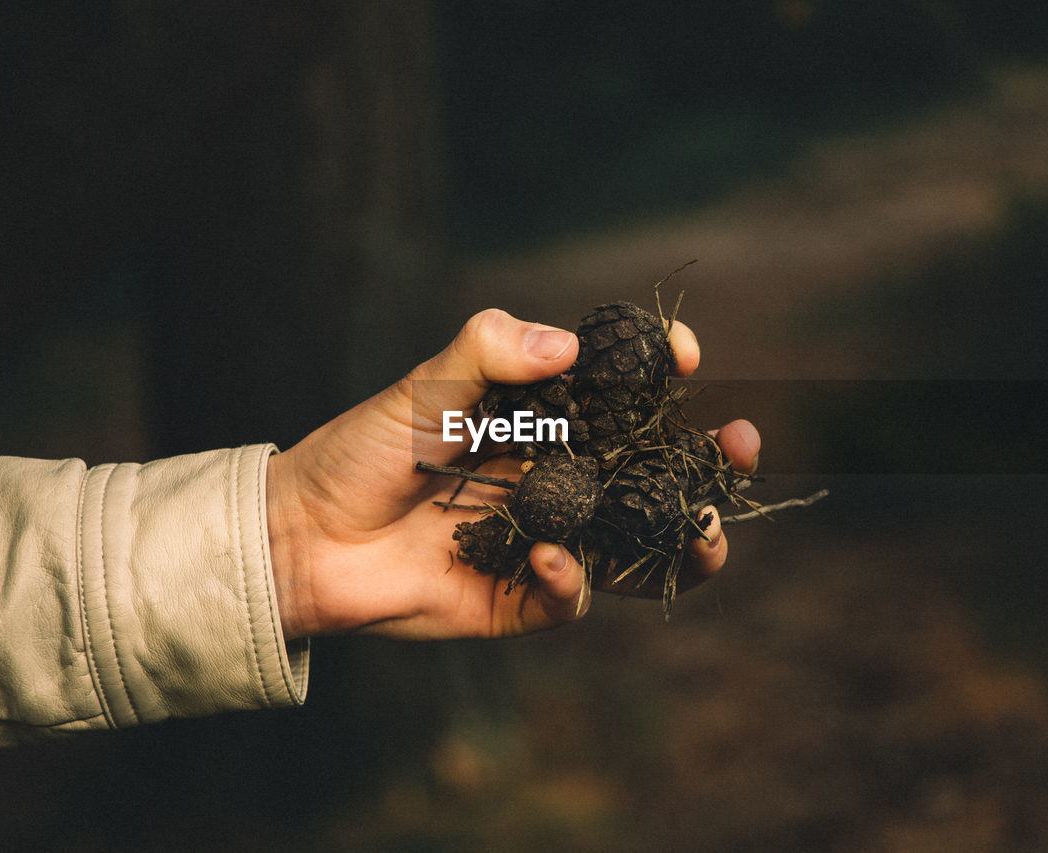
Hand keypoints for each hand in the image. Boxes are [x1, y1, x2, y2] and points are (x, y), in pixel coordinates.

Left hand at [266, 308, 759, 640]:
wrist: (304, 538)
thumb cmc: (365, 451)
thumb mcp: (424, 387)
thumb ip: (489, 353)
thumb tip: (569, 342)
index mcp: (542, 422)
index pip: (623, 395)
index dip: (661, 374)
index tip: (686, 356)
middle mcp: (560, 480)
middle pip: (653, 472)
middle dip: (706, 458)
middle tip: (743, 443)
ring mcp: (549, 540)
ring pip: (638, 544)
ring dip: (682, 536)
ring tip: (708, 525)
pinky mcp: (523, 598)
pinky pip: (572, 597)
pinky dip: (572, 582)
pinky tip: (555, 561)